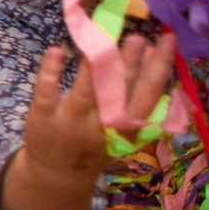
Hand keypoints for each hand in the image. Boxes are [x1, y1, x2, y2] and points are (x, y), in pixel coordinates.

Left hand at [2, 39, 176, 209]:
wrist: (58, 171)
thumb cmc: (98, 139)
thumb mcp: (124, 126)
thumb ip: (138, 96)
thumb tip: (153, 54)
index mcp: (128, 128)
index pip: (149, 96)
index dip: (159, 68)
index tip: (165, 41)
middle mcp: (102, 126)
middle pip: (120, 93)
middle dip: (131, 65)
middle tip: (138, 37)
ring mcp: (71, 121)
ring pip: (86, 91)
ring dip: (95, 65)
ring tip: (103, 39)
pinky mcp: (43, 116)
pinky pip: (47, 92)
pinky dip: (50, 71)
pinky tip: (56, 50)